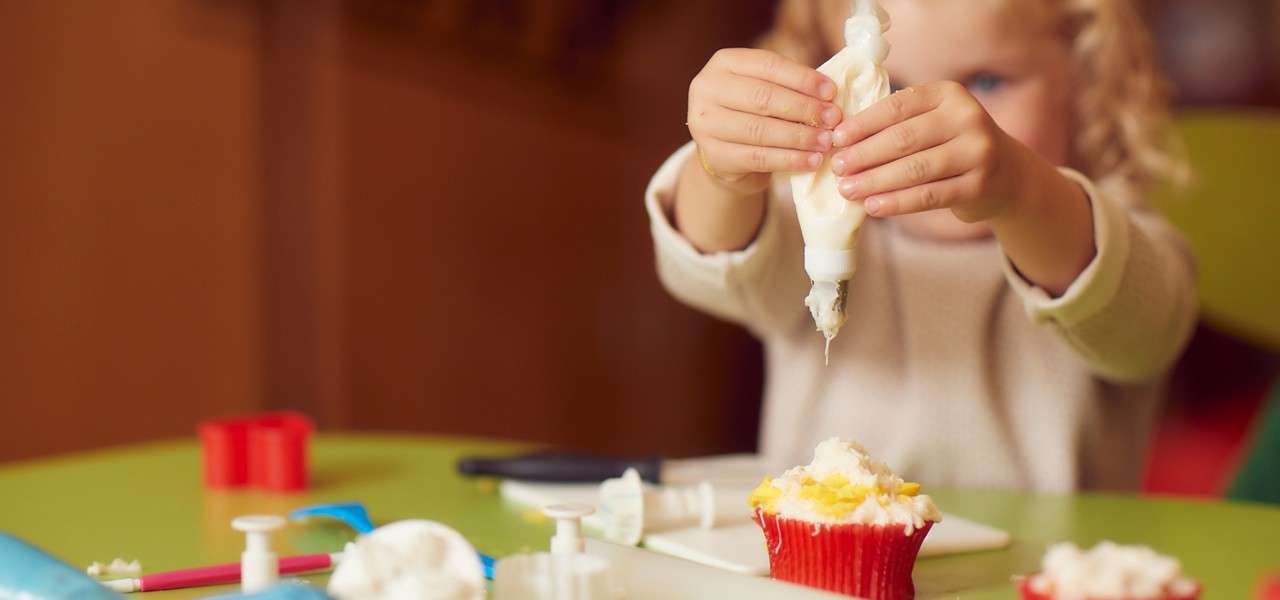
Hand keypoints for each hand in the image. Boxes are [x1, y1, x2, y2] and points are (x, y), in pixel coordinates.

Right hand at [686, 48, 843, 194]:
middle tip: (832, 119)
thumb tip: (830, 95)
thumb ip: (790, 87)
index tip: (832, 92)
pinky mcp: (713, 156)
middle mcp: (706, 89)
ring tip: (826, 142)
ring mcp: (704, 124)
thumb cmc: (754, 114)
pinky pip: (758, 157)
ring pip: (760, 130)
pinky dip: (789, 160)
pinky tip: (811, 161)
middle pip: (762, 97)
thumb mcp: (765, 90)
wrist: (726, 155)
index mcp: (723, 63)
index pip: (768, 65)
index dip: (802, 78)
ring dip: (799, 137)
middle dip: (803, 108)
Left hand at [829, 81, 1034, 222]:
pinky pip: (929, 195)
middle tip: (838, 167)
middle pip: (904, 138)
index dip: (864, 123)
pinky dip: (897, 202)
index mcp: (948, 94)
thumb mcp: (933, 121)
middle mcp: (967, 117)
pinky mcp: (979, 185)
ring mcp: (977, 152)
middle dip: (865, 154)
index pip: (898, 106)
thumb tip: (841, 138)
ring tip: (848, 189)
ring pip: (915, 169)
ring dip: (875, 181)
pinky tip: (873, 206)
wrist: (1006, 174)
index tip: (837, 138)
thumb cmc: (951, 144)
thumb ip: (897, 123)